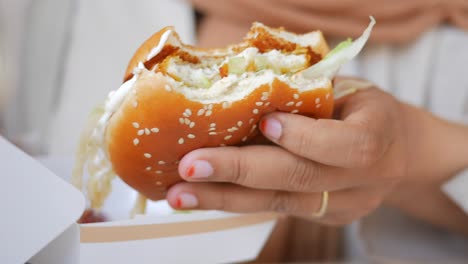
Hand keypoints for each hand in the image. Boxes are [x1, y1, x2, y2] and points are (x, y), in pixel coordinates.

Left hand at [167, 79, 407, 224]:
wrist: (398, 149)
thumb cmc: (365, 109)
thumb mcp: (351, 89)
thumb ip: (310, 95)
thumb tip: (242, 88)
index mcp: (379, 136)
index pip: (347, 145)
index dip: (304, 137)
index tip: (263, 121)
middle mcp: (364, 180)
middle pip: (300, 180)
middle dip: (239, 172)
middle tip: (190, 168)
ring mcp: (344, 205)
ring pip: (281, 203)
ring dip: (225, 197)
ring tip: (181, 193)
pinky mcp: (324, 217)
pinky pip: (276, 208)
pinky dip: (236, 200)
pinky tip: (201, 194)